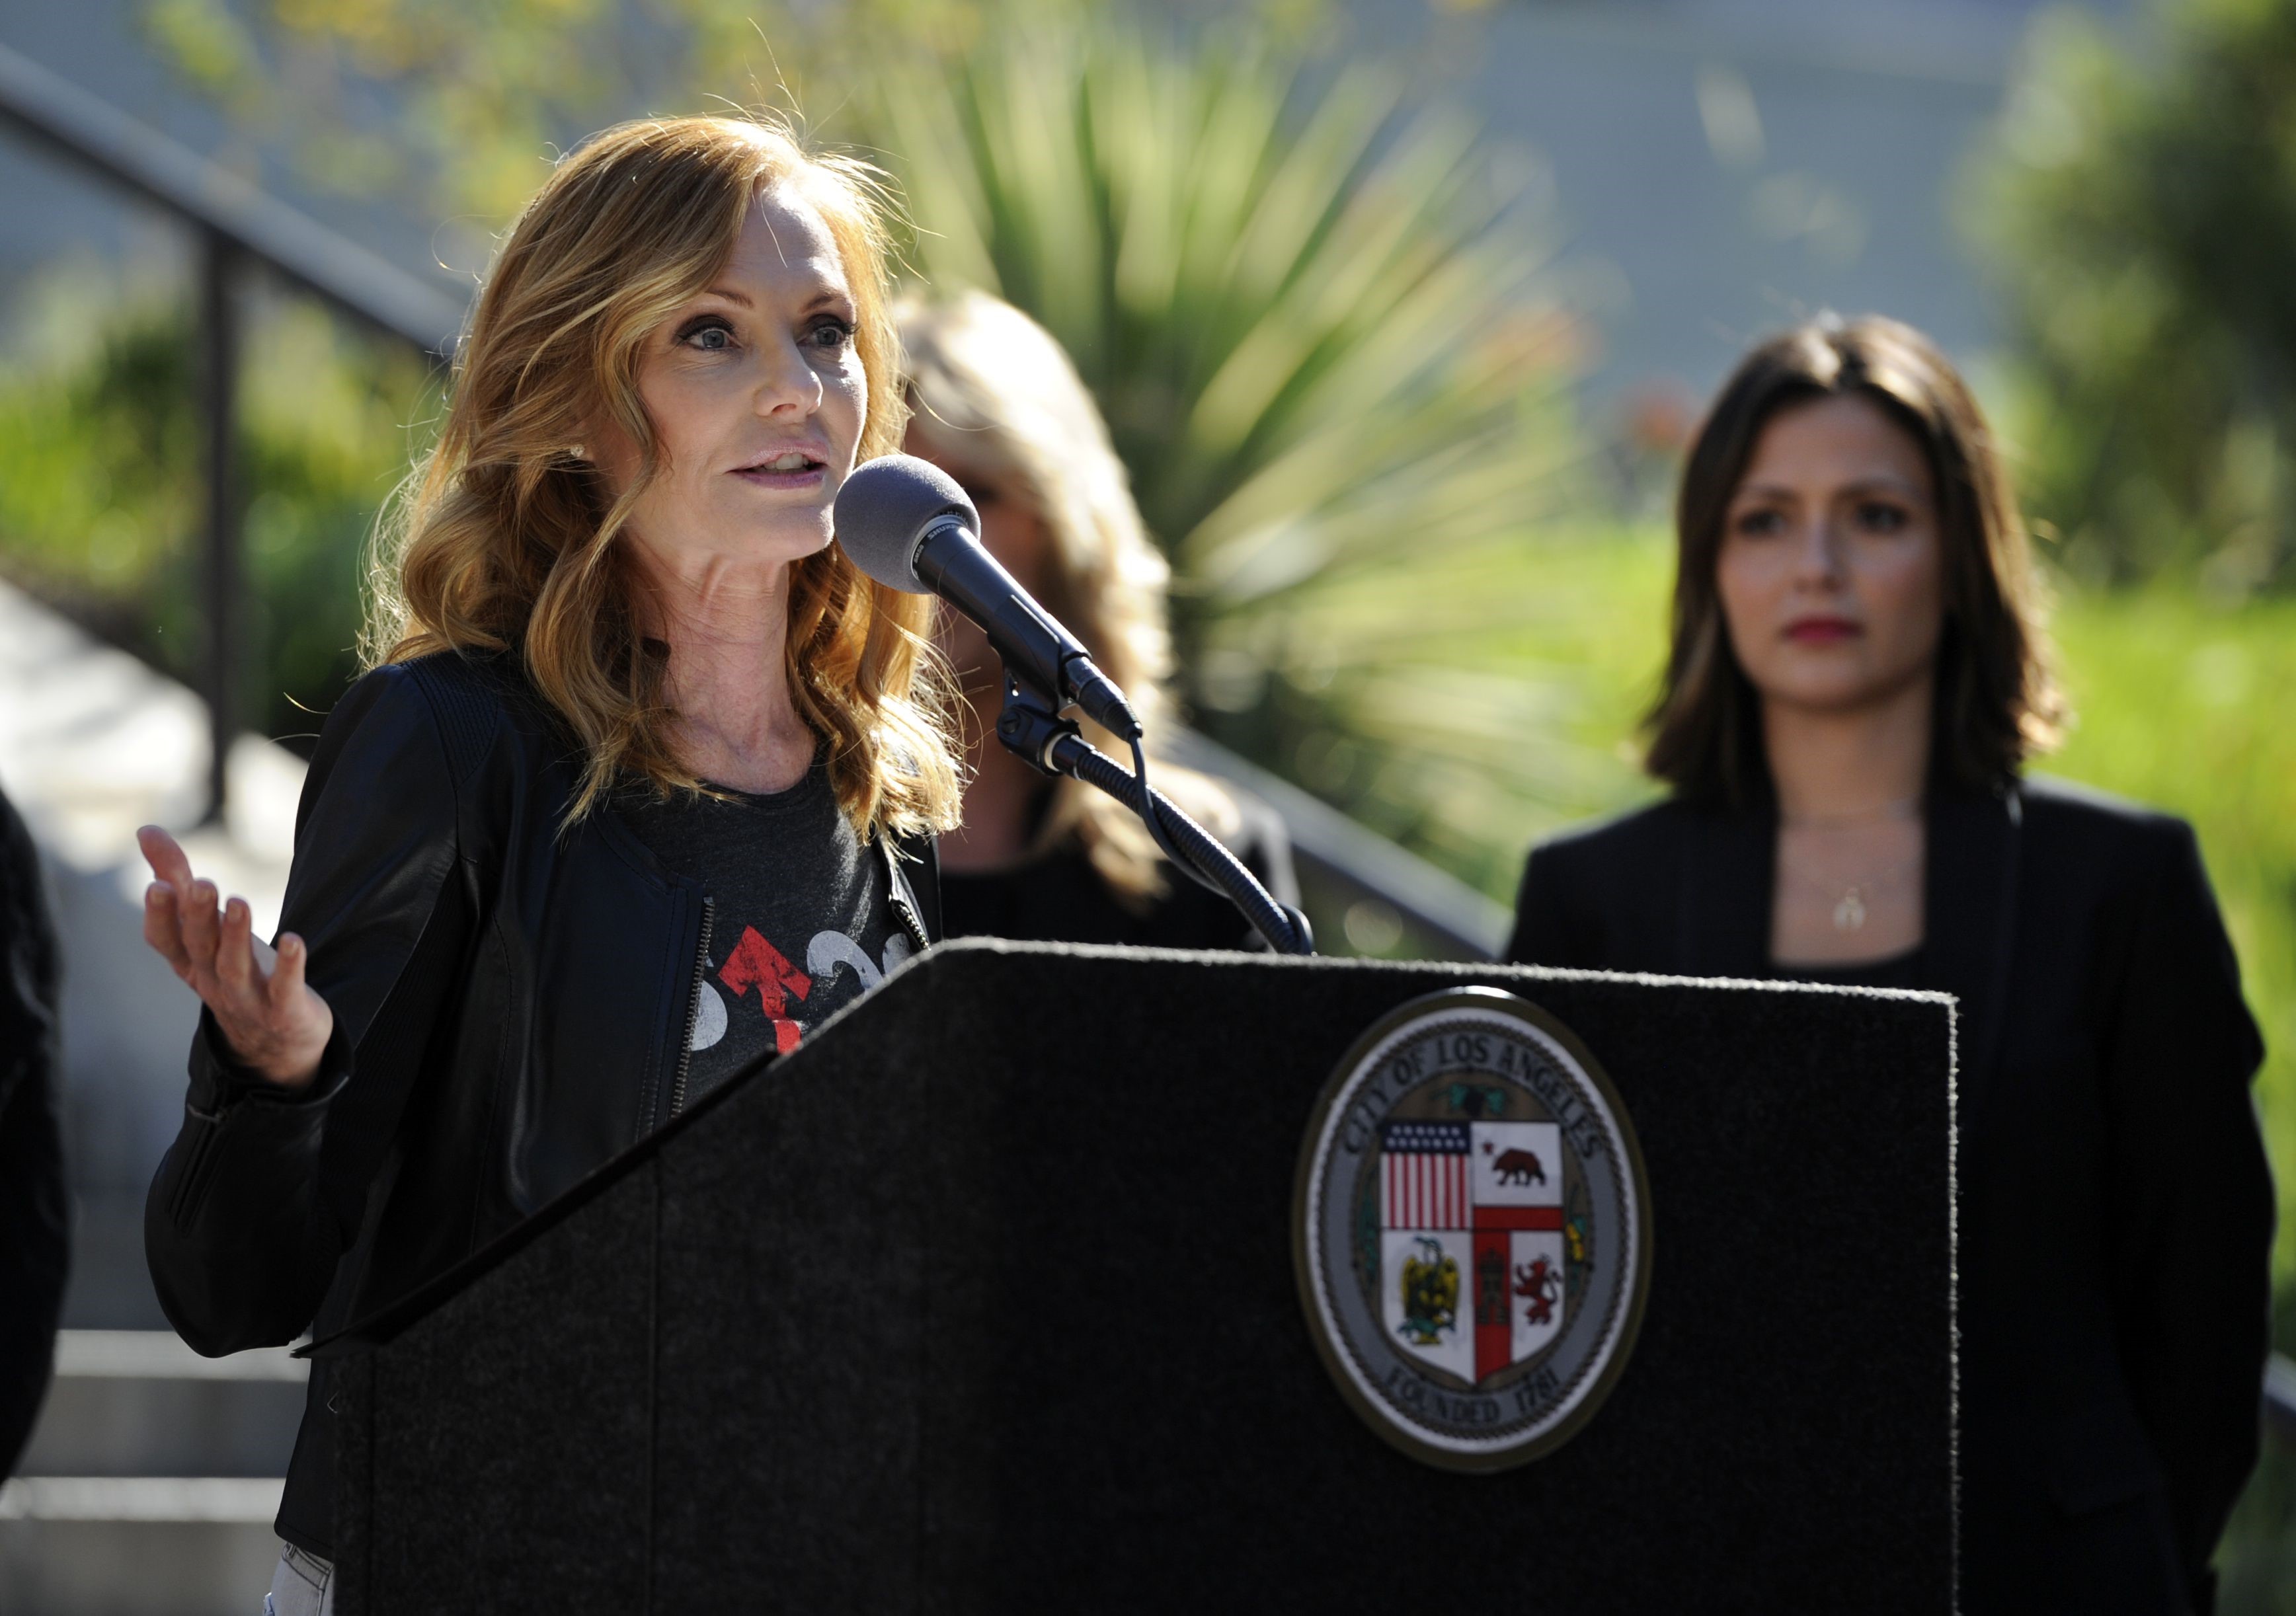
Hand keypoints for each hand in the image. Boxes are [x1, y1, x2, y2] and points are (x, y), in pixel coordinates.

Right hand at [138, 825, 332, 1089]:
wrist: (276, 1041)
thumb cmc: (235, 968)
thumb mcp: (204, 928)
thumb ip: (177, 878)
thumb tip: (145, 830)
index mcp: (190, 962)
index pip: (166, 941)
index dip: (160, 916)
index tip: (158, 885)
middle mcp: (213, 981)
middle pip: (200, 948)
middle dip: (198, 917)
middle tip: (203, 883)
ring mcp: (248, 999)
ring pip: (235, 967)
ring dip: (235, 935)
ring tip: (238, 902)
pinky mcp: (285, 1010)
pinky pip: (285, 989)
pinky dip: (290, 966)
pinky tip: (296, 940)